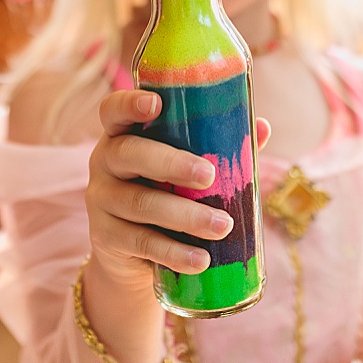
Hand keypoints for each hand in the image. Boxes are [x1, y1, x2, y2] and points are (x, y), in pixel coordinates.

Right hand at [86, 88, 269, 289]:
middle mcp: (104, 162)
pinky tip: (200, 259)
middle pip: (128, 154)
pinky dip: (173, 251)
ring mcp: (100, 200)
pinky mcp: (105, 236)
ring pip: (139, 203)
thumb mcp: (184, 170)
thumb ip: (217, 148)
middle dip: (171, 163)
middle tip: (209, 176)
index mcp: (123, 135)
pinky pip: (140, 242)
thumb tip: (262, 127)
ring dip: (184, 216)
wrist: (132, 253)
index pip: (114, 110)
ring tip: (223, 226)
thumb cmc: (166, 193)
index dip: (130, 103)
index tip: (156, 104)